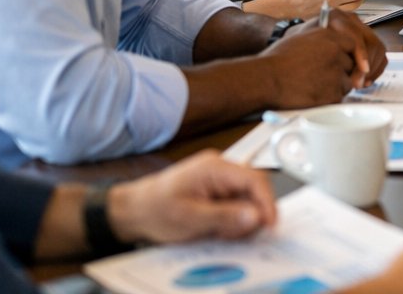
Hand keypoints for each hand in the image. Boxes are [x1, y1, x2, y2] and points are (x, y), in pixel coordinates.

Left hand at [107, 150, 275, 244]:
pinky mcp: (216, 191)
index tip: (270, 225)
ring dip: (240, 220)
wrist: (132, 211)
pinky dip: (232, 220)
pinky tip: (216, 230)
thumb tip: (255, 216)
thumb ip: (225, 217)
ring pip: (247, 200)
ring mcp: (219, 180)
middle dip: (251, 215)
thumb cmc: (154, 209)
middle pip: (254, 190)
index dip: (267, 203)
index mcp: (215, 167)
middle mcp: (221, 169)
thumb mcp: (190, 218)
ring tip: (219, 233)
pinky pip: (236, 205)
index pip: (255, 180)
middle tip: (236, 235)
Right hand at [259, 13, 385, 105]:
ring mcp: (335, 74)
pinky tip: (312, 94)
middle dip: (341, 71)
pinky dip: (329, 98)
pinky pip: (338, 97)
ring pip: (346, 83)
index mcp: (330, 37)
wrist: (266, 79)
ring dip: (335, 86)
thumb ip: (324, 39)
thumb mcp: (303, 37)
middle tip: (322, 75)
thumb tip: (338, 44)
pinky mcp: (331, 94)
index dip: (353, 55)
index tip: (355, 63)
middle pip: (351, 65)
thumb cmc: (278, 59)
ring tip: (313, 85)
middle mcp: (336, 54)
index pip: (354, 45)